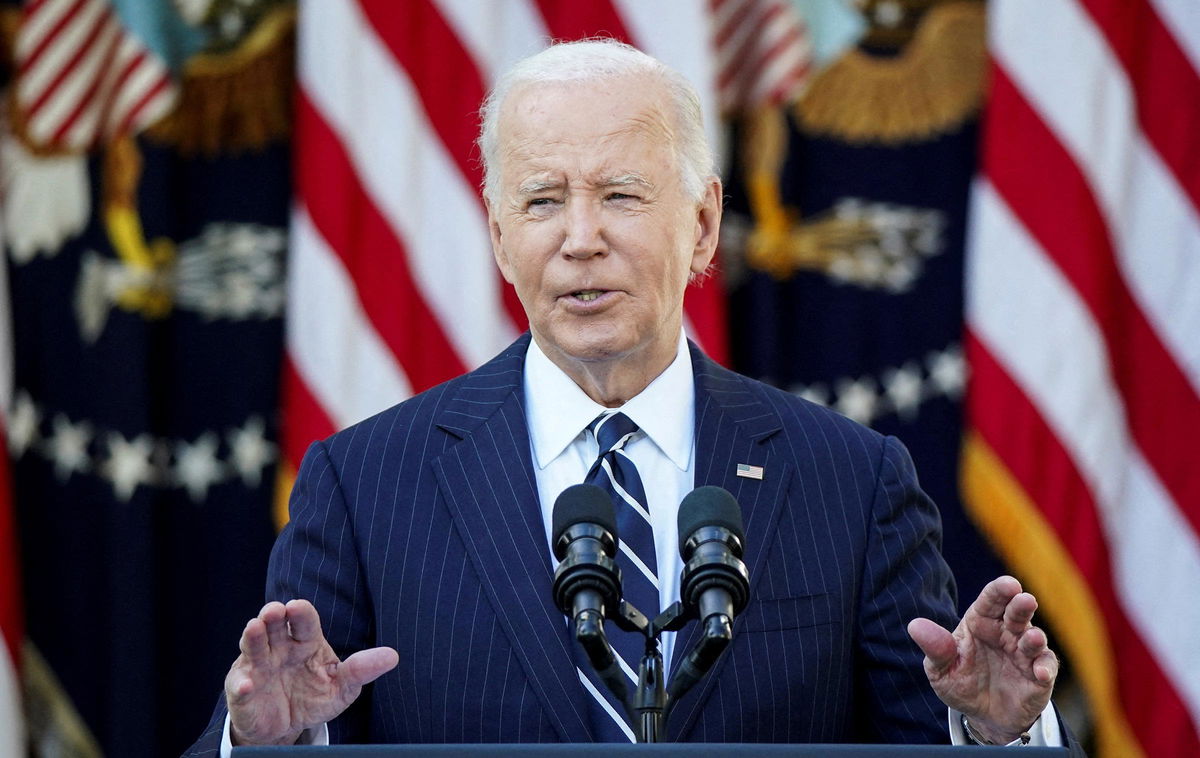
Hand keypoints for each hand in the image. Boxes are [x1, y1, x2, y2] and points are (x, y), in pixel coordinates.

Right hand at [225, 599, 398, 745]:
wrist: (286, 726)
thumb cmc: (315, 696)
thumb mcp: (342, 687)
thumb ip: (362, 670)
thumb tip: (393, 656)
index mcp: (305, 641)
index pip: (304, 620)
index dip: (301, 612)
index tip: (298, 607)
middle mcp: (279, 647)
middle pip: (274, 625)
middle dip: (272, 615)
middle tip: (274, 611)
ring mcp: (258, 665)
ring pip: (253, 645)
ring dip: (252, 636)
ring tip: (254, 628)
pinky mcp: (242, 689)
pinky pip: (240, 685)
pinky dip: (243, 684)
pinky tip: (248, 685)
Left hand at [907, 575, 1056, 743]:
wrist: (983, 717)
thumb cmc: (961, 684)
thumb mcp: (941, 670)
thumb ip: (935, 648)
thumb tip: (914, 625)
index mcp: (981, 623)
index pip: (990, 600)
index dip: (999, 590)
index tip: (1008, 585)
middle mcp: (1006, 632)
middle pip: (1016, 612)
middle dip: (1021, 604)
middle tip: (1025, 599)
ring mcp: (1024, 653)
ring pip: (1034, 638)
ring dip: (1035, 638)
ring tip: (1032, 639)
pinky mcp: (1039, 675)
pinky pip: (1046, 666)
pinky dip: (1045, 668)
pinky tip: (1040, 674)